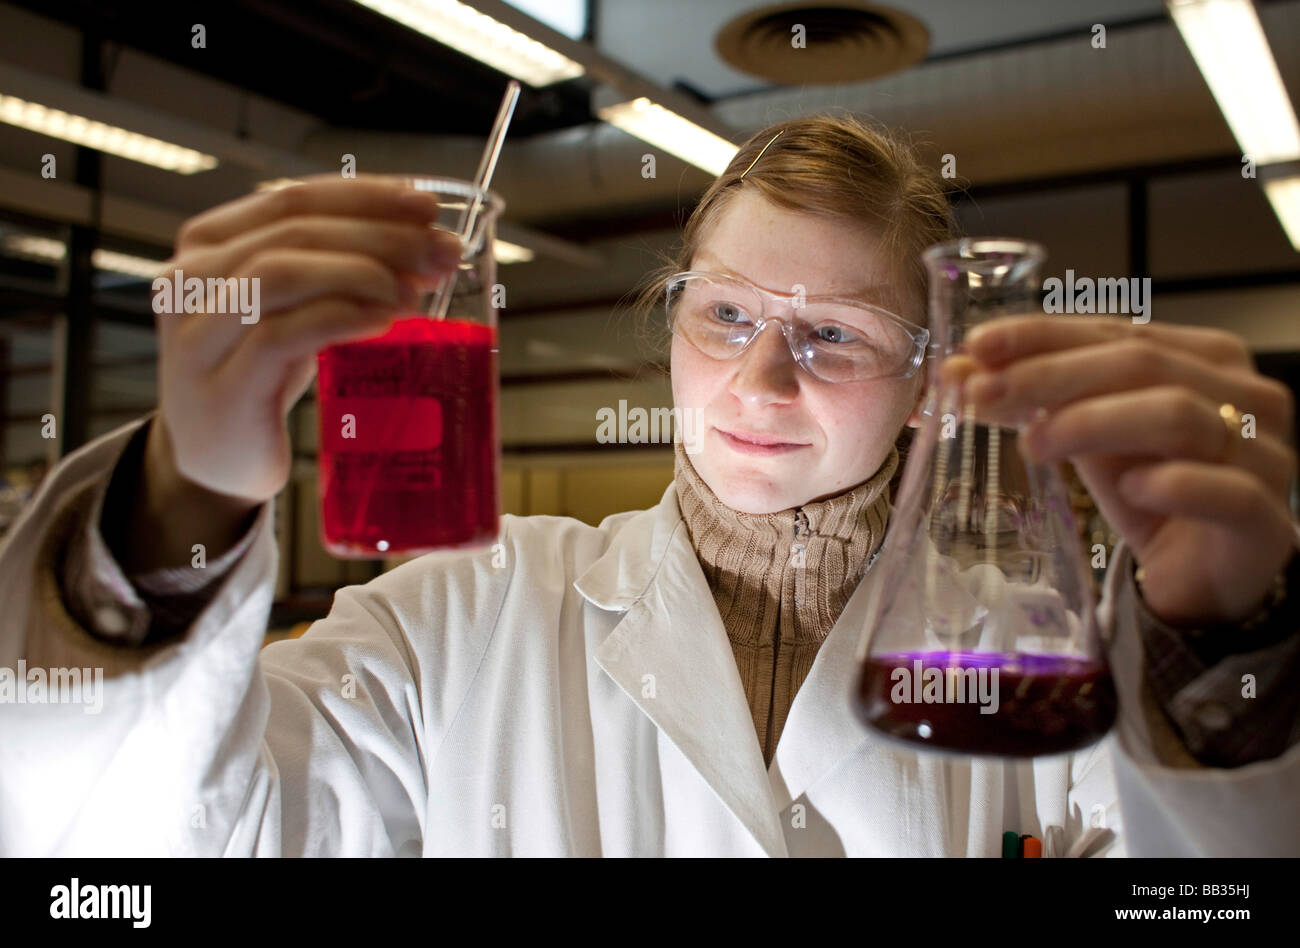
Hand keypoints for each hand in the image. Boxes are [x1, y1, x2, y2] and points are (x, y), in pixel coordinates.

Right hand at [154, 174, 461, 503]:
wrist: (218, 462)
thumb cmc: (261, 377)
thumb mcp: (292, 309)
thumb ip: (335, 270)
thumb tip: (425, 242)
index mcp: (208, 244)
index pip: (292, 199)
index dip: (365, 196)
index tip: (427, 207)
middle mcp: (190, 279)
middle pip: (294, 232)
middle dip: (380, 236)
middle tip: (442, 253)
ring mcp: (198, 335)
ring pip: (282, 273)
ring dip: (361, 272)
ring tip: (417, 289)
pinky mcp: (222, 388)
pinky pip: (281, 336)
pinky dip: (340, 318)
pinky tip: (384, 320)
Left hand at [950, 315, 1297, 626]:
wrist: (1198, 573)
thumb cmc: (1148, 488)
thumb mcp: (1084, 435)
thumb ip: (1032, 399)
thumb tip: (957, 370)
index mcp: (1206, 358)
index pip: (1117, 330)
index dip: (1042, 336)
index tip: (978, 345)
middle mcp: (1246, 395)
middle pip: (1141, 364)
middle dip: (1049, 375)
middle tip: (982, 394)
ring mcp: (1265, 456)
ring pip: (1178, 415)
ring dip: (1091, 423)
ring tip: (1032, 446)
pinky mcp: (1266, 520)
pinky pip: (1224, 490)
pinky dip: (1171, 484)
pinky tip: (1128, 488)